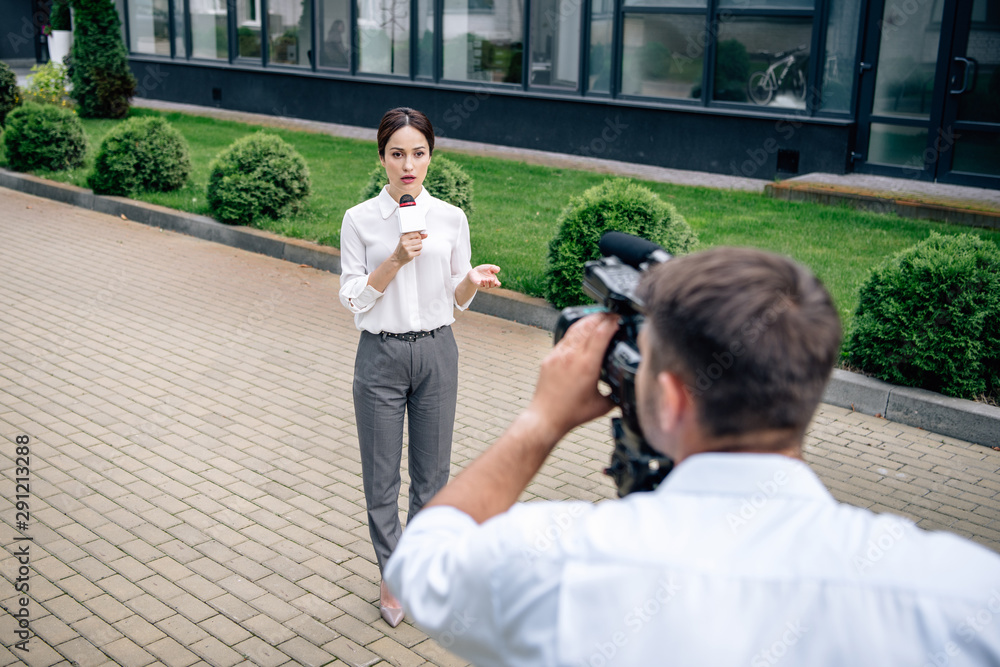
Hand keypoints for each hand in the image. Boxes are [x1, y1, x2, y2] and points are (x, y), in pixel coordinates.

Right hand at [393, 232, 427, 265]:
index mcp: (403, 238)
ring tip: (414, 249)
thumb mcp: (406, 241)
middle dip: (418, 243)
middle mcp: (405, 243)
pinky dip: (417, 253)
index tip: (416, 239)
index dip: (418, 237)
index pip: (416, 234)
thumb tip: (425, 235)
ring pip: (420, 246)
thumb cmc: (401, 249)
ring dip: (419, 248)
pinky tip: (413, 253)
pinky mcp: (410, 255)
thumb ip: (415, 237)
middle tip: (414, 245)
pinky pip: (419, 252)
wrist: (396, 258)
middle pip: (419, 240)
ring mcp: (407, 249)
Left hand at [468, 264, 500, 289]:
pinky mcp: (478, 284)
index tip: (498, 283)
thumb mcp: (489, 267)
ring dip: (487, 283)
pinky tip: (482, 279)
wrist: (475, 271)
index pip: (497, 284)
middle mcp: (489, 283)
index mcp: (493, 280)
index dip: (498, 284)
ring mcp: (483, 284)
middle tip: (492, 279)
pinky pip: (480, 285)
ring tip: (487, 279)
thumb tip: (497, 271)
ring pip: (487, 287)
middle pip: (492, 286)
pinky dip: (482, 283)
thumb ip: (494, 268)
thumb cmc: (483, 269)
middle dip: (493, 283)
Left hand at [527, 313, 618, 440]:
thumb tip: (627, 388)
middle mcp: (571, 356)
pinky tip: (583, 332)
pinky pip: (565, 338)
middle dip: (602, 317)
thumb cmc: (570, 414)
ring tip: (600, 318)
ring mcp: (559, 355)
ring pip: (575, 328)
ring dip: (589, 320)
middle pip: (588, 325)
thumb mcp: (602, 405)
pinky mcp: (550, 357)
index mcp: (586, 365)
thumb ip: (617, 395)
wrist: (545, 417)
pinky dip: (577, 331)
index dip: (612, 322)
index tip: (620, 319)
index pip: (601, 334)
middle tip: (613, 315)